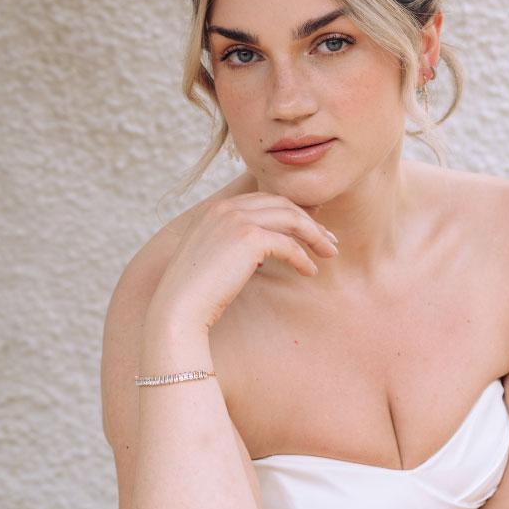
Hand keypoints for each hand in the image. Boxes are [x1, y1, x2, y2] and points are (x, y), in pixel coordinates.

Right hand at [146, 193, 338, 333]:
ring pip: (291, 218)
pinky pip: (288, 244)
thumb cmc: (196, 294)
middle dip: (309, 220)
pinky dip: (303, 258)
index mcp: (213, 209)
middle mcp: (225, 208)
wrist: (178, 308)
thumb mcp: (215, 259)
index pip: (263, 199)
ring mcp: (236, 219)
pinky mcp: (249, 237)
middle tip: (328, 240)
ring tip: (329, 253)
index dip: (291, 210)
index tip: (312, 225)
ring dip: (315, 235)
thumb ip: (236, 245)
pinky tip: (310, 272)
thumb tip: (268, 249)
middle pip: (281, 204)